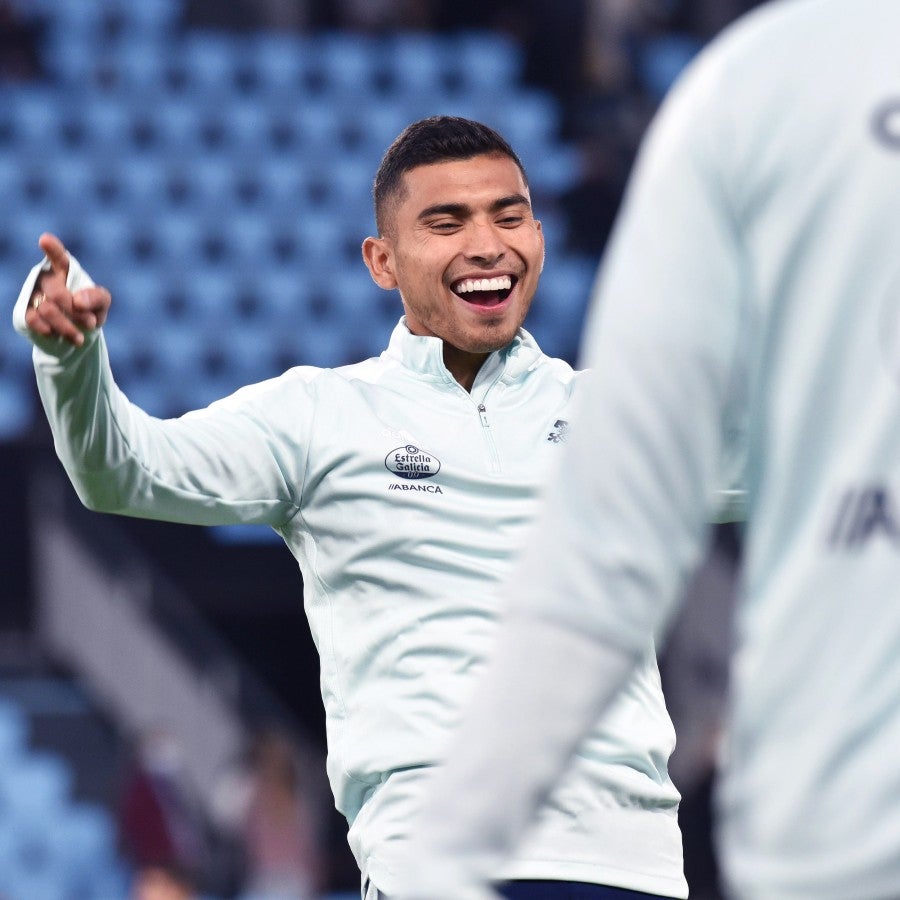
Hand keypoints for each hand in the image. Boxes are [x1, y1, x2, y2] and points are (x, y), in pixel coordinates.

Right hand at [25, 232, 110, 346]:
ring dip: (67, 326)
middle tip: (91, 323)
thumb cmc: (91, 311)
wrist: (78, 334)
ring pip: (47, 309)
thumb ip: (97, 297)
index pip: (58, 257)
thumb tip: (78, 300)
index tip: (45, 240)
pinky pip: (33, 319)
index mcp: (65, 270)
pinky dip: (48, 329)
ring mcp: (34, 294)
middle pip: (57, 293)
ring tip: (80, 338)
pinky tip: (56, 334)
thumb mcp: (102, 304)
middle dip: (76, 312)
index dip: (52, 249)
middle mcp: (47, 278)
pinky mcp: (27, 311)